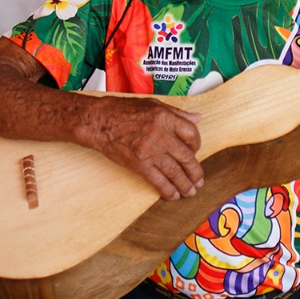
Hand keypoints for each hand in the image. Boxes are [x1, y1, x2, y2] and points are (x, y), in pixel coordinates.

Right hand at [84, 96, 202, 201]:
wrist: (100, 121)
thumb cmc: (124, 110)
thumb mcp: (154, 104)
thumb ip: (177, 113)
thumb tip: (197, 119)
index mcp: (165, 117)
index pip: (191, 133)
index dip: (197, 144)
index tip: (195, 151)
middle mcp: (161, 134)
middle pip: (186, 156)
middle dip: (195, 171)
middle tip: (199, 180)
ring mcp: (150, 151)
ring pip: (174, 172)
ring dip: (184, 184)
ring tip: (190, 191)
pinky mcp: (139, 164)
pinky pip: (158, 180)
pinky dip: (167, 189)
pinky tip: (173, 195)